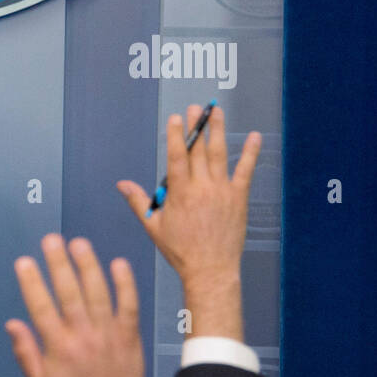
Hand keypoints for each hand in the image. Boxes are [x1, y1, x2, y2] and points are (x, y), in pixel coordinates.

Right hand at [5, 234, 147, 376]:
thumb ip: (26, 352)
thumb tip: (11, 323)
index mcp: (58, 348)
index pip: (41, 308)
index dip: (32, 282)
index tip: (23, 261)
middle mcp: (83, 337)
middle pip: (69, 293)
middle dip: (58, 264)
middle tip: (50, 239)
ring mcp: (109, 335)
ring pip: (98, 294)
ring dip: (88, 266)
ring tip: (78, 243)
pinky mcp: (130, 337)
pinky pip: (129, 306)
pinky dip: (125, 284)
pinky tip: (118, 263)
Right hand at [117, 106, 260, 339]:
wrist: (210, 269)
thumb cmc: (180, 250)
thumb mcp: (154, 226)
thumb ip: (138, 201)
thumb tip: (122, 184)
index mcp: (180, 194)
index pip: (177, 157)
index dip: (176, 136)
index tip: (175, 118)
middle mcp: (202, 188)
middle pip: (198, 150)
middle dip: (195, 127)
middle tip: (195, 107)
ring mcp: (222, 191)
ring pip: (220, 154)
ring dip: (218, 131)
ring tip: (216, 112)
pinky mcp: (239, 198)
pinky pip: (246, 170)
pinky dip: (250, 153)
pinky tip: (255, 137)